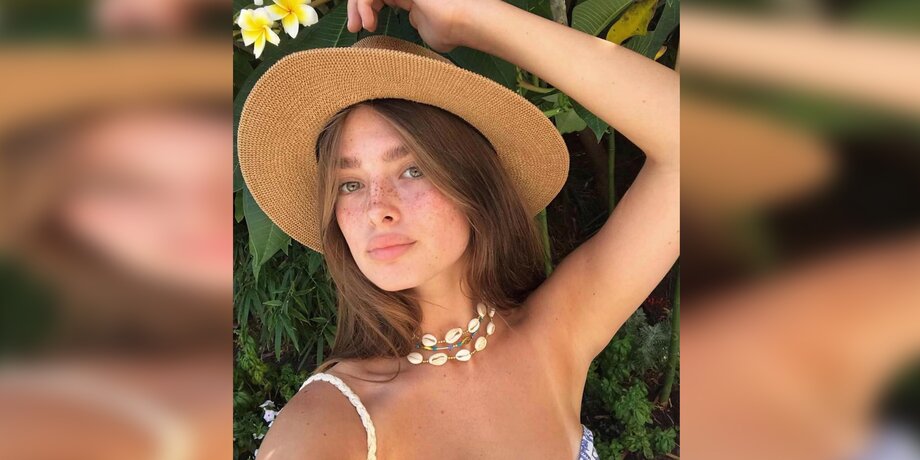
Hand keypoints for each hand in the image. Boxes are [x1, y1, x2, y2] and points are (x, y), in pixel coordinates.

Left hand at [346, 0, 470, 52]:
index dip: (367, 10)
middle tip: (354, 28)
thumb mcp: (427, 30)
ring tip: (360, 27)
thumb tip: (413, 23)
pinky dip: (364, 5)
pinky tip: (369, 21)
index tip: (364, 29)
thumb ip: (417, 23)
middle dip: (357, 8)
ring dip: (357, 7)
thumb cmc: (451, 31)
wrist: (462, 22)